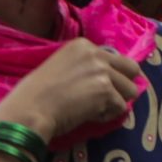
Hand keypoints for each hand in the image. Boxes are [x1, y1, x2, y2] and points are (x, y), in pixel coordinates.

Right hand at [0, 40, 143, 144]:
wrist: (30, 108)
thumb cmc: (35, 93)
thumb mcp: (60, 66)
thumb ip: (83, 66)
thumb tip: (105, 80)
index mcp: (82, 45)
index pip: (114, 58)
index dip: (108, 76)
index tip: (90, 88)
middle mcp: (96, 53)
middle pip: (132, 70)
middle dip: (123, 85)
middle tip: (106, 98)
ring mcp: (102, 71)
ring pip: (130, 91)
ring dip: (115, 102)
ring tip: (94, 109)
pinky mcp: (106, 91)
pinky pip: (121, 109)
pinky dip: (107, 116)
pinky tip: (88, 116)